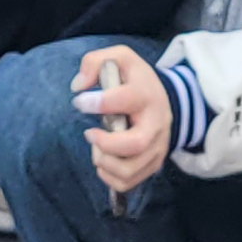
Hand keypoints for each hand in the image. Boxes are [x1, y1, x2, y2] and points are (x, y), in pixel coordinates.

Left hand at [75, 45, 173, 196]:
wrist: (164, 99)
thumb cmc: (134, 79)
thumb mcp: (120, 58)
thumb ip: (95, 62)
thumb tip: (78, 86)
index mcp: (146, 94)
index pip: (125, 100)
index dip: (98, 103)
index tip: (79, 102)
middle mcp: (156, 123)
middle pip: (134, 144)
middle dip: (105, 144)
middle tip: (89, 134)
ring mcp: (157, 147)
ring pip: (129, 169)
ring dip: (104, 162)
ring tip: (97, 147)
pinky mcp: (153, 164)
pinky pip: (128, 182)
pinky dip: (109, 177)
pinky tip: (104, 159)